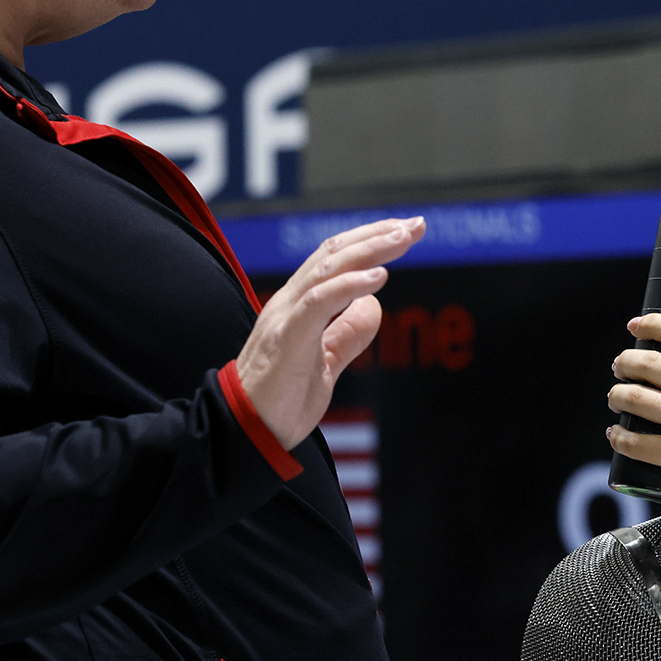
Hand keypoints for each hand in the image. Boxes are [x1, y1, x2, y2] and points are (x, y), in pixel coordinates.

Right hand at [235, 217, 424, 450]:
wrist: (244, 435)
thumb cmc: (279, 403)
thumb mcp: (324, 364)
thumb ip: (346, 335)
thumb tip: (373, 306)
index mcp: (298, 306)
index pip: (334, 258)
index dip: (369, 240)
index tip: (404, 231)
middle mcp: (290, 303)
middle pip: (334, 253)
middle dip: (377, 235)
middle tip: (416, 225)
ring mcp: (286, 317)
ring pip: (328, 268)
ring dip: (369, 250)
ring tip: (402, 240)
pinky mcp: (287, 338)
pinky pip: (319, 301)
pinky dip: (349, 285)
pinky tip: (378, 277)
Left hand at [607, 313, 660, 521]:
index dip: (653, 324)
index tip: (636, 326)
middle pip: (651, 363)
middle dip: (627, 361)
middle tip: (620, 364)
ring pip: (637, 398)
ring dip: (618, 394)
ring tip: (614, 397)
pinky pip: (638, 443)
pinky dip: (620, 437)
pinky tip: (616, 434)